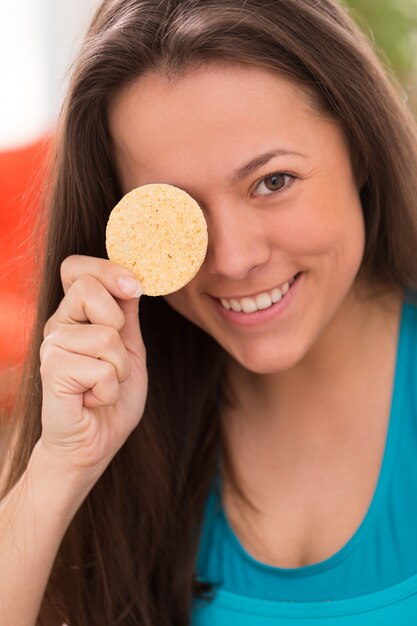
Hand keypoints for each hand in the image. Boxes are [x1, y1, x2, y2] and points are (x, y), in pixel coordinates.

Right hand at [39, 255, 146, 479]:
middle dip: (118, 324)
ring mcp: (51, 347)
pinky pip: (101, 369)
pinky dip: (109, 390)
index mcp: (75, 315)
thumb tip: (131, 279)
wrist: (93, 444)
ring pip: (106, 335)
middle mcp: (58, 325)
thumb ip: (127, 315)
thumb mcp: (130, 349)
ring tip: (103, 385)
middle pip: (89, 287)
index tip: (134, 287)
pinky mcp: (52, 372)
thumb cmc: (111, 398)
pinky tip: (92, 400)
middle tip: (113, 357)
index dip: (107, 269)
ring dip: (119, 369)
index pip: (77, 268)